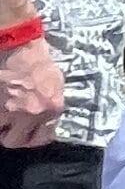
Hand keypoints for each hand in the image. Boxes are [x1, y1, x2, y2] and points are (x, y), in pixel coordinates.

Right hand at [0, 32, 63, 147]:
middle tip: (11, 128)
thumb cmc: (40, 62)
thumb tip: (45, 118)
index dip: (33, 136)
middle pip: (16, 141)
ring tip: (5, 118)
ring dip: (2, 128)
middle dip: (13, 136)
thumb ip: (50, 106)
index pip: (42, 138)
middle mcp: (32, 114)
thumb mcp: (55, 85)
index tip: (29, 132)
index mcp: (52, 108)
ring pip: (1, 135)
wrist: (20, 47)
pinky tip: (2, 109)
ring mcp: (11, 110)